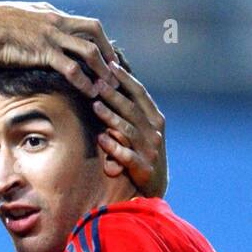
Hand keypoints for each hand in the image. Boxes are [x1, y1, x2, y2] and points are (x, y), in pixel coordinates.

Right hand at [0, 1, 119, 97]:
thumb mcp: (15, 21)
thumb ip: (29, 27)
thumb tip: (30, 37)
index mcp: (50, 13)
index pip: (81, 23)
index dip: (97, 39)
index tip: (105, 54)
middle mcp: (55, 21)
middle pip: (94, 30)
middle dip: (108, 50)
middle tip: (116, 68)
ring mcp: (51, 36)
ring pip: (89, 50)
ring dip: (102, 68)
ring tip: (110, 85)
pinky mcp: (43, 52)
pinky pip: (72, 68)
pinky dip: (85, 81)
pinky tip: (90, 92)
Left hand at [91, 61, 167, 196]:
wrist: (154, 186)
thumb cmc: (143, 152)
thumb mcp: (143, 129)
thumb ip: (132, 111)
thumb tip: (113, 84)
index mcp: (156, 118)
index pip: (140, 93)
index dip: (126, 79)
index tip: (111, 65)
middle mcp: (154, 132)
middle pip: (131, 108)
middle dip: (114, 94)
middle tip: (97, 81)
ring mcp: (149, 149)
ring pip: (128, 129)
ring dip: (111, 117)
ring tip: (95, 105)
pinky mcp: (142, 167)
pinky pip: (126, 155)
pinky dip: (114, 146)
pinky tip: (101, 138)